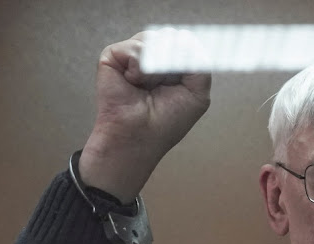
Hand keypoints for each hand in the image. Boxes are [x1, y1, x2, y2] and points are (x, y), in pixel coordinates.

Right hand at [80, 29, 211, 202]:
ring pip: (155, 40)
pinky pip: (136, 47)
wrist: (140, 136)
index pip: (187, 42)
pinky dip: (140, 68)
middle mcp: (154, 56)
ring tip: (148, 87)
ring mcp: (134, 55)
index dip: (189, 58)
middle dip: (174, 64)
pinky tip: (134, 83)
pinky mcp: (114, 56)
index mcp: (174, 64)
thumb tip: (183, 39)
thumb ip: (199, 64)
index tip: (184, 80)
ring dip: (158, 68)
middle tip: (165, 87)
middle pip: (173, 37)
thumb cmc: (166, 122)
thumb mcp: (197, 93)